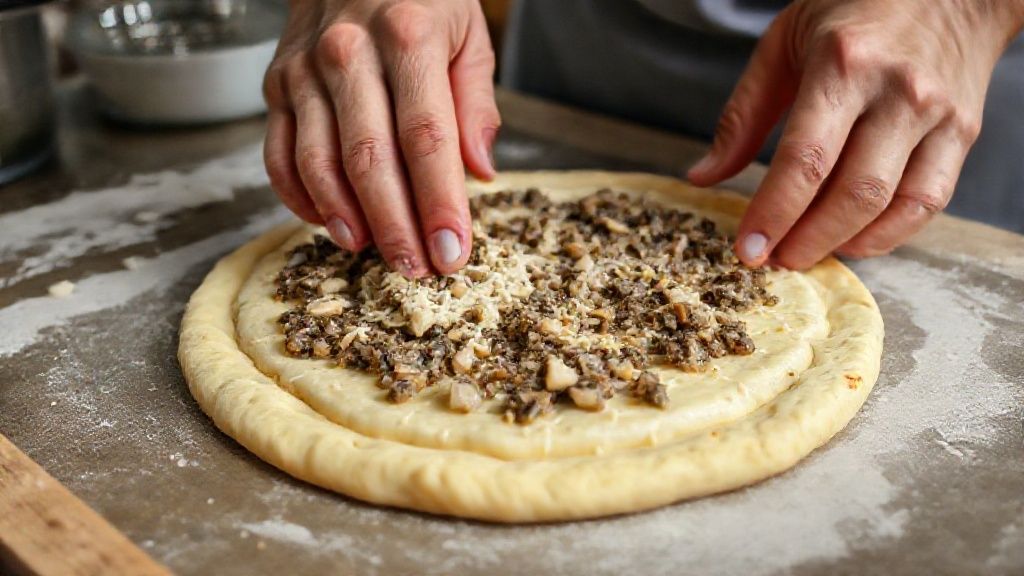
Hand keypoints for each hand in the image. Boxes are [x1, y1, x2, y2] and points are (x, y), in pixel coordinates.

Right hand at [263, 0, 499, 276]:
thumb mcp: (469, 34)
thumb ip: (475, 103)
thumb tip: (479, 172)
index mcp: (408, 36)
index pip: (426, 137)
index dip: (439, 203)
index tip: (454, 250)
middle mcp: (349, 52)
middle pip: (370, 159)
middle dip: (396, 225)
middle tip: (417, 269)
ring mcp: (305, 70)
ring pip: (319, 163)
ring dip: (347, 219)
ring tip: (374, 254)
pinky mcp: (277, 84)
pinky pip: (280, 155)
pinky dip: (301, 198)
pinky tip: (329, 224)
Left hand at [688, 0, 1023, 268]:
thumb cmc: (854, 10)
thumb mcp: (783, 43)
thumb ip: (742, 114)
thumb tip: (703, 177)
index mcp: (842, 64)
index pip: (805, 159)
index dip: (774, 213)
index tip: (748, 249)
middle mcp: (895, 91)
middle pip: (852, 193)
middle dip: (806, 240)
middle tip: (773, 260)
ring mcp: (935, 114)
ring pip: (893, 204)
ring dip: (843, 243)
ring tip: (804, 253)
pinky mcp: (961, 133)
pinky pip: (929, 202)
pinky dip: (888, 234)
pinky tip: (852, 240)